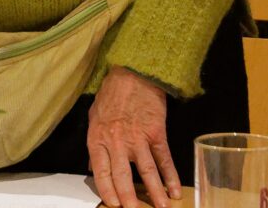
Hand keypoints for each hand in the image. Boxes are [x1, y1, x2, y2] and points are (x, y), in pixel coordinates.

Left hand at [87, 67, 181, 207]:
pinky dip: (170, 176)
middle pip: (123, 176)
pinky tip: (174, 190)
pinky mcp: (156, 132)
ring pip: (146, 171)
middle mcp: (118, 141)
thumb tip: (93, 166)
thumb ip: (95, 144)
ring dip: (154, 193)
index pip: (101, 172)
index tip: (113, 205)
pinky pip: (163, 158)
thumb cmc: (112, 93)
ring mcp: (138, 137)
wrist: (133, 73)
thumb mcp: (94, 116)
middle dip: (129, 199)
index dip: (107, 191)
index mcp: (99, 138)